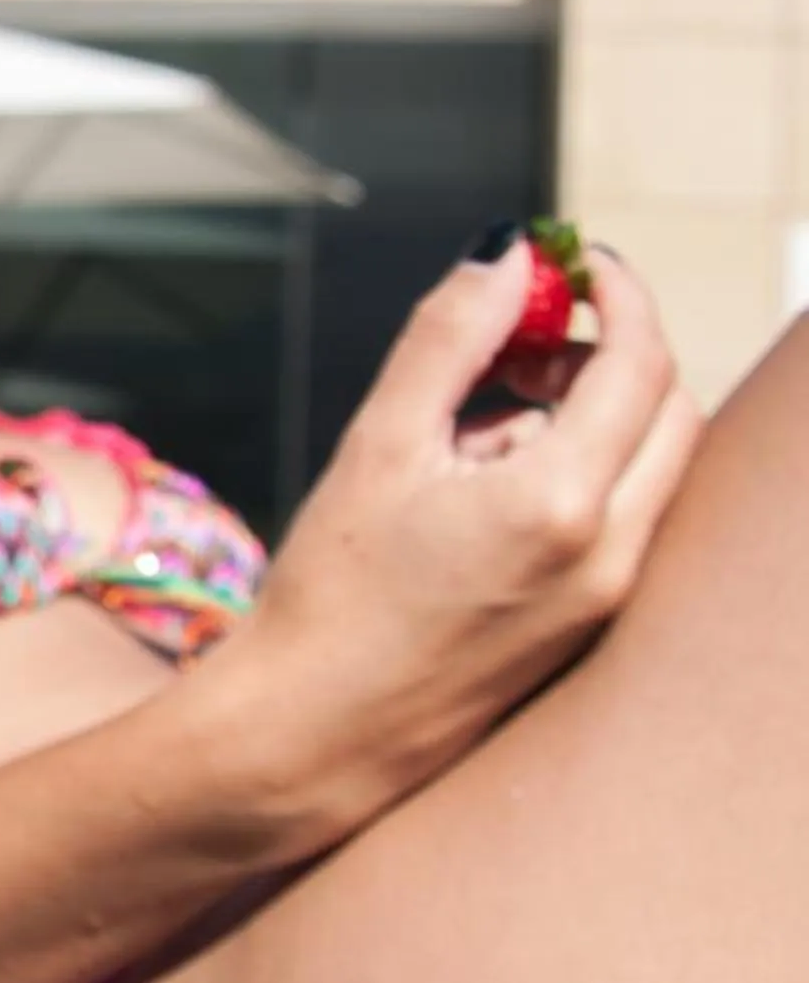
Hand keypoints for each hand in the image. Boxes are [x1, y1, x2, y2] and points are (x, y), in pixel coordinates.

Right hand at [211, 242, 700, 851]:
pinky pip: (622, 517)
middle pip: (668, 409)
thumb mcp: (379, 446)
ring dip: (594, 416)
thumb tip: (505, 251)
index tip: (571, 266)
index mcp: (559, 503)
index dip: (614, 296)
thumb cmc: (332, 595)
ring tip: (477, 431)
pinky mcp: (591, 623)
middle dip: (611, 354)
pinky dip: (582, 473)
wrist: (315, 731)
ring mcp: (609, 596)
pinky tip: (485, 492)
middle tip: (526, 342)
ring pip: (650, 464)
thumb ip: (450, 337)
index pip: (639, 362)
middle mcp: (610, 553)